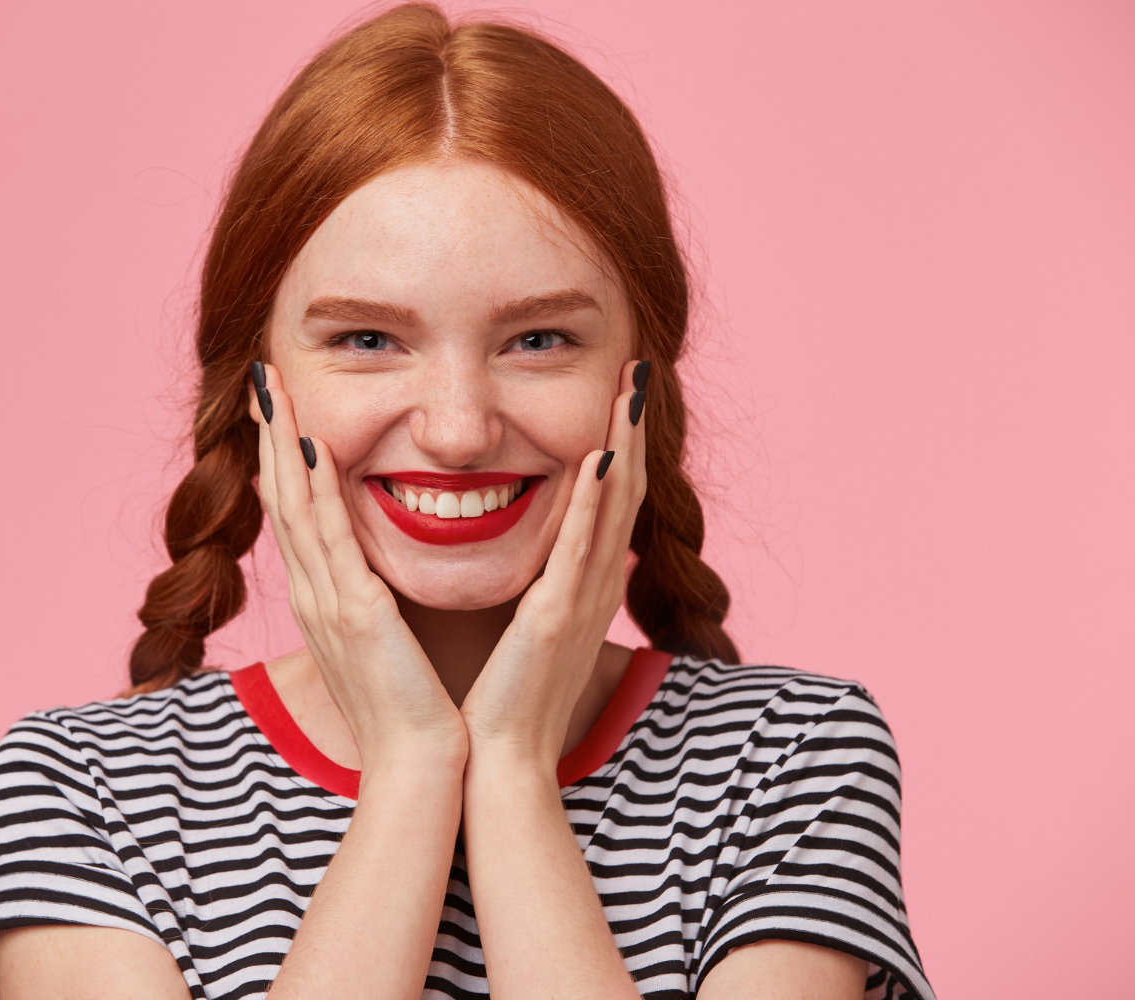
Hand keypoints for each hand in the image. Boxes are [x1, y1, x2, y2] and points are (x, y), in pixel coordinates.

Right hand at [250, 362, 469, 773]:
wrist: (421, 766)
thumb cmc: (416, 707)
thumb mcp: (389, 640)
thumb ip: (380, 599)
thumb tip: (385, 569)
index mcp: (324, 599)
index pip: (297, 511)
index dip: (283, 455)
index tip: (281, 404)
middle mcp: (314, 595)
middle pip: (282, 497)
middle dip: (270, 434)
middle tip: (263, 376)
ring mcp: (327, 604)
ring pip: (295, 507)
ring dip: (282, 444)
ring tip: (274, 390)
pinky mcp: (355, 616)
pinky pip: (331, 540)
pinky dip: (319, 491)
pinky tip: (313, 447)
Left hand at [457, 359, 647, 768]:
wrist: (495, 764)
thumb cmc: (502, 699)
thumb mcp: (531, 630)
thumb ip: (548, 585)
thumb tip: (557, 550)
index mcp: (581, 585)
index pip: (608, 497)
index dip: (620, 441)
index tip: (621, 390)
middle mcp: (592, 586)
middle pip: (623, 489)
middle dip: (632, 426)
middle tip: (639, 367)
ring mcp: (579, 602)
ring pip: (611, 508)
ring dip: (623, 445)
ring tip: (631, 390)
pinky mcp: (555, 621)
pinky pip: (578, 551)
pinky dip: (592, 503)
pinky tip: (598, 458)